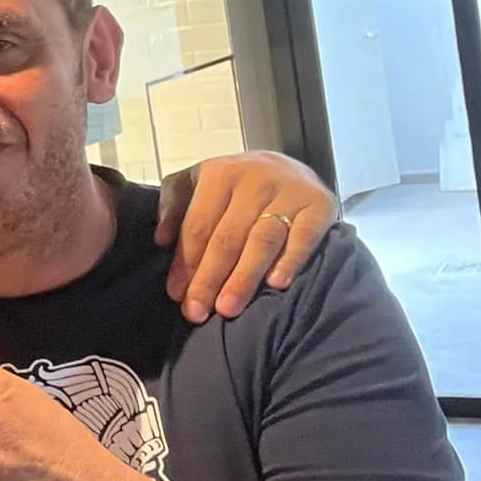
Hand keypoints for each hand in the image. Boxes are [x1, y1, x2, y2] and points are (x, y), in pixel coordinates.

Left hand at [156, 152, 337, 322]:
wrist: (291, 169)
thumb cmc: (235, 186)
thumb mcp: (197, 182)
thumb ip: (173, 203)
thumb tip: (161, 239)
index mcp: (220, 173)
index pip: (199, 225)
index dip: (186, 262)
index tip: (177, 295)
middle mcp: (255, 179)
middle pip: (228, 237)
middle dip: (209, 277)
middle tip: (197, 312)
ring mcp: (289, 191)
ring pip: (263, 240)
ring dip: (244, 277)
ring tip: (228, 308)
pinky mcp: (320, 204)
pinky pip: (304, 236)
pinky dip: (291, 260)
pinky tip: (277, 284)